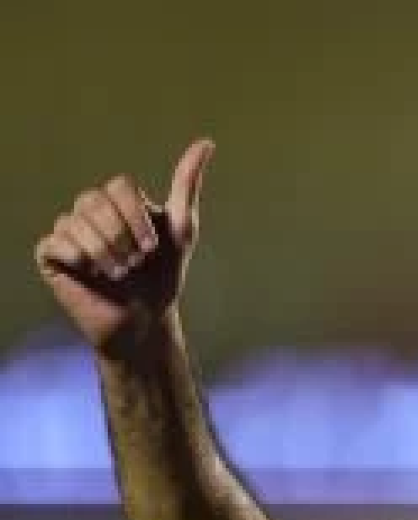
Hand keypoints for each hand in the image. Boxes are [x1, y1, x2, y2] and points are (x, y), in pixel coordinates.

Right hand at [34, 139, 214, 352]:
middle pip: (95, 200)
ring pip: (74, 221)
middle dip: (122, 236)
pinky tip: (94, 275)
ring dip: (105, 252)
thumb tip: (206, 143)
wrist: (146, 320)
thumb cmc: (164, 275)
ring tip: (120, 274)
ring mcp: (69, 232)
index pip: (120, 186)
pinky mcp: (52, 255)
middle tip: (136, 263)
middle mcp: (91, 212)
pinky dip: (81, 260)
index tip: (153, 248)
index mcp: (120, 203)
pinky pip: (55, 243)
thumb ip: (187, 184)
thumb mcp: (182, 228)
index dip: (136, 217)